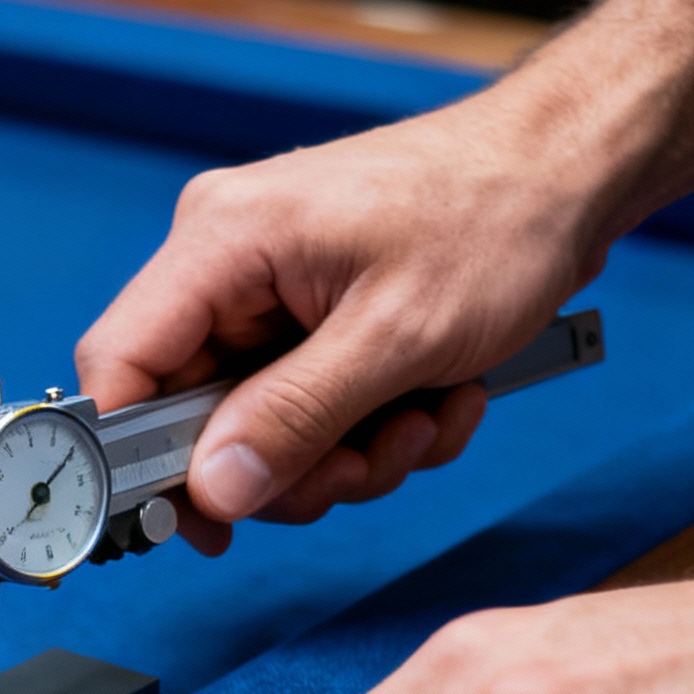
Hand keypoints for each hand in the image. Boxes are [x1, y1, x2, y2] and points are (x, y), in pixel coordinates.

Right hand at [75, 101, 604, 537]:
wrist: (575, 171)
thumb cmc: (496, 216)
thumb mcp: (394, 337)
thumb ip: (292, 419)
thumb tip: (212, 491)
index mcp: (221, 242)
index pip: (119, 365)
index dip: (135, 455)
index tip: (188, 523)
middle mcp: (228, 265)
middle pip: (197, 416)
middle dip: (289, 463)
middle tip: (362, 467)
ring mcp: (269, 294)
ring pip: (261, 428)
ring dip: (347, 454)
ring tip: (422, 422)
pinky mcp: (311, 318)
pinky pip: (310, 411)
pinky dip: (374, 428)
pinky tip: (436, 400)